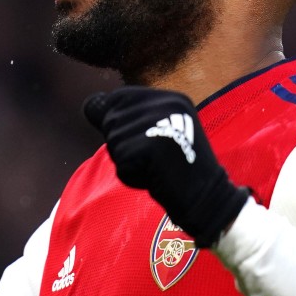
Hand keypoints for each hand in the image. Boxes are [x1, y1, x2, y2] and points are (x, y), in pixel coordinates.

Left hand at [83, 86, 248, 244]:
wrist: (207, 198)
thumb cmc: (179, 169)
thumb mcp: (161, 130)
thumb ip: (129, 117)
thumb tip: (88, 104)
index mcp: (171, 98)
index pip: (119, 97)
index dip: (120, 123)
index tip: (144, 143)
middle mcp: (166, 104)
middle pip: (111, 121)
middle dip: (123, 145)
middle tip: (154, 159)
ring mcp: (159, 124)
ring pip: (114, 143)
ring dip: (128, 162)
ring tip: (156, 168)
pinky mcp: (151, 146)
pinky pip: (121, 163)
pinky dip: (132, 177)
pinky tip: (156, 177)